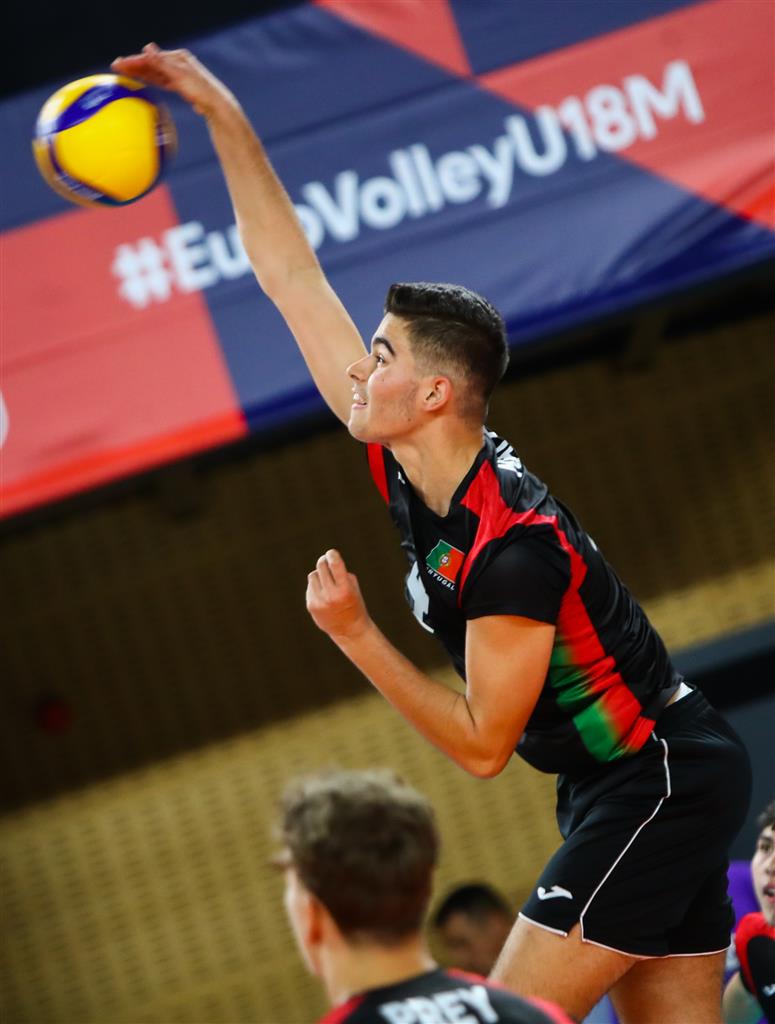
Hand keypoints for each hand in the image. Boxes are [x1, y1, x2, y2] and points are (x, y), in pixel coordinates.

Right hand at [111, 43, 233, 116]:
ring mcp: (179, 74)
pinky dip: (152, 79)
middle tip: (116, 66)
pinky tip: (143, 80)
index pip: (150, 58)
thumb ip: (162, 64)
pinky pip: (162, 80)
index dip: (133, 61)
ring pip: (156, 72)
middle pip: (151, 63)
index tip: (118, 64)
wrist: (217, 106)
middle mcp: (177, 63)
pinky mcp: (181, 85)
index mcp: (177, 58)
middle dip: (134, 64)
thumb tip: (147, 47)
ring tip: (125, 72)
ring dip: (141, 71)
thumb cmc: (200, 91)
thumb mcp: (180, 76)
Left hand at [306, 549, 371, 642]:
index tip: (331, 553)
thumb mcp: (353, 587)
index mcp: (345, 590)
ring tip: (327, 581)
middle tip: (326, 560)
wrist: (349, 630)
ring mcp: (319, 601)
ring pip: (313, 576)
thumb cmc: (354, 604)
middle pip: (321, 566)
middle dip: (324, 561)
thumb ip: (341, 573)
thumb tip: (326, 561)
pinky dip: (316, 586)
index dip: (332, 555)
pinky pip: (310, 587)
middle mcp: (331, 595)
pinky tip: (324, 594)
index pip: (335, 564)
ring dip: (319, 575)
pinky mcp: (311, 605)